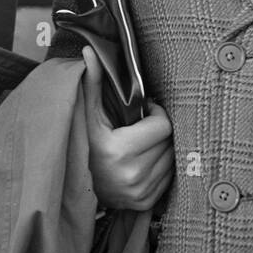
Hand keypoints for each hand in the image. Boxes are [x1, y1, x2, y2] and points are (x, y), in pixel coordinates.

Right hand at [81, 45, 173, 210]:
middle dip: (159, 131)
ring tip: (144, 144)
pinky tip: (145, 160)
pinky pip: (170, 177)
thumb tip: (89, 51)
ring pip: (172, 159)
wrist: (79, 186)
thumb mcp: (89, 114)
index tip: (145, 111)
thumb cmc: (87, 143)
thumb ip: (92, 82)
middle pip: (169, 142)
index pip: (164, 127)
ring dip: (163, 148)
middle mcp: (132, 175)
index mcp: (119, 151)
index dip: (157, 114)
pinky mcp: (147, 202)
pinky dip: (162, 166)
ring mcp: (140, 192)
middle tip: (143, 127)